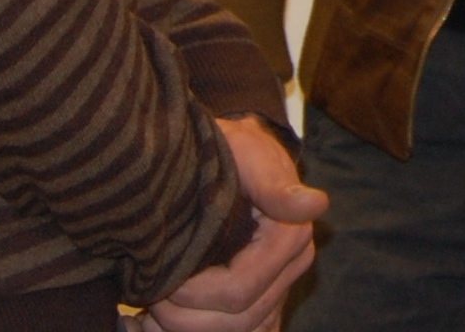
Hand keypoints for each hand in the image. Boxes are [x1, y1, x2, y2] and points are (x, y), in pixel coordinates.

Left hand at [147, 118, 327, 331]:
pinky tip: (162, 325)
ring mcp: (278, 288)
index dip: (194, 293)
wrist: (235, 154)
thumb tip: (316, 204)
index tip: (160, 275)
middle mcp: (290, 270)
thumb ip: (276, 185)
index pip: (239, 290)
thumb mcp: (247, 155)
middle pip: (237, 322)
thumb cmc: (235, 150)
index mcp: (290, 240)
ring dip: (187, 329)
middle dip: (184, 317)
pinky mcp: (263, 300)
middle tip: (148, 294)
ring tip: (150, 313)